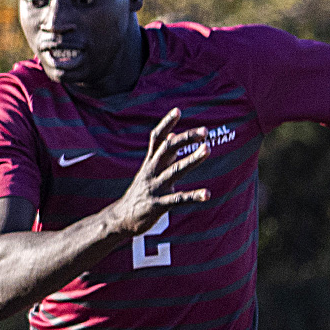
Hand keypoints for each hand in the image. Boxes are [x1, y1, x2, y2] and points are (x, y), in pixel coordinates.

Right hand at [106, 107, 211, 234]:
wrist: (123, 218)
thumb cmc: (140, 192)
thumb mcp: (148, 169)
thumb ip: (160, 152)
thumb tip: (172, 134)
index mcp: (151, 162)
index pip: (157, 138)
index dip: (166, 123)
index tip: (178, 111)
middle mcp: (152, 170)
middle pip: (168, 148)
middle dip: (186, 138)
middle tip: (204, 131)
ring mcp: (156, 187)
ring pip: (175, 170)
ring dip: (192, 159)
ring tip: (207, 149)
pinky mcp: (159, 204)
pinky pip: (179, 199)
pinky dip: (193, 196)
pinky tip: (207, 194)